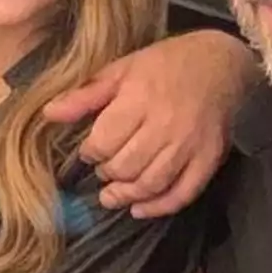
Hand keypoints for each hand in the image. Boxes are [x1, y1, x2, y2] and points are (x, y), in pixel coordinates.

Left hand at [43, 30, 255, 217]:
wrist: (222, 63)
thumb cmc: (166, 64)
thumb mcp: (122, 69)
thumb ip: (85, 95)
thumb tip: (49, 114)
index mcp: (140, 98)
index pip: (104, 141)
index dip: (90, 152)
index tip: (90, 151)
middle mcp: (165, 124)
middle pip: (126, 166)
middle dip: (107, 173)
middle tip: (103, 171)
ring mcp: (190, 144)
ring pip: (151, 183)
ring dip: (127, 195)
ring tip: (112, 196)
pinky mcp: (210, 158)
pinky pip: (183, 193)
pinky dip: (160, 207)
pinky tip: (141, 209)